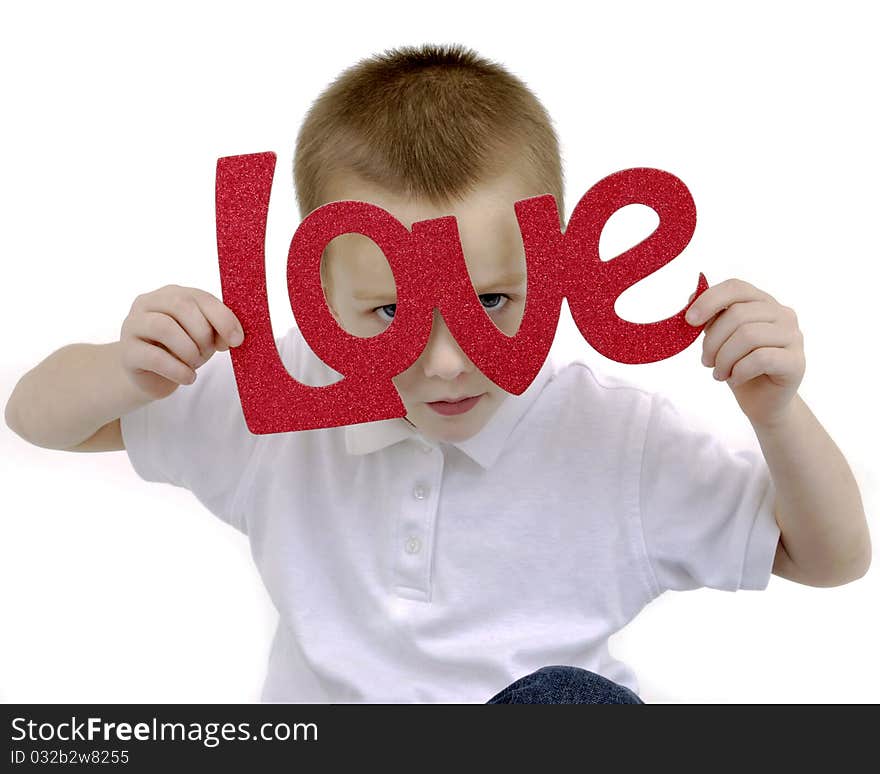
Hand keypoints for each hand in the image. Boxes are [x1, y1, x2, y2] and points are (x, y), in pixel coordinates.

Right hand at [119, 284, 243, 400]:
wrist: (152, 376)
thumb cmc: (181, 350)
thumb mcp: (204, 337)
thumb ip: (217, 330)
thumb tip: (234, 336)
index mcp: (172, 294)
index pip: (200, 297)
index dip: (222, 318)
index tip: (237, 340)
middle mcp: (148, 303)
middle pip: (181, 306)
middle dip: (203, 333)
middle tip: (208, 352)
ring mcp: (133, 326)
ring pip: (164, 327)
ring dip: (189, 349)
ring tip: (195, 363)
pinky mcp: (127, 352)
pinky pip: (154, 357)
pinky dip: (178, 369)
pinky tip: (188, 377)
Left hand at [685, 278, 804, 428]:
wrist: (763, 401)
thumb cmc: (739, 366)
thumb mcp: (720, 339)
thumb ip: (710, 317)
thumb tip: (691, 298)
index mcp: (762, 302)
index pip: (736, 287)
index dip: (709, 300)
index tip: (689, 321)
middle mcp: (782, 314)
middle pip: (737, 314)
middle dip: (713, 341)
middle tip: (706, 361)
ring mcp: (793, 337)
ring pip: (748, 335)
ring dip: (724, 359)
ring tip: (719, 373)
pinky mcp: (796, 361)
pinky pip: (760, 358)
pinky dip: (739, 371)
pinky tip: (735, 379)